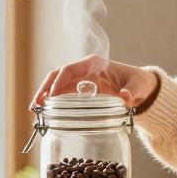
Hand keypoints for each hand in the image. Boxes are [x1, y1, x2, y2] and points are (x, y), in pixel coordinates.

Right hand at [30, 55, 158, 109]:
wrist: (141, 88)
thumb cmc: (139, 83)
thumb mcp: (138, 86)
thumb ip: (132, 91)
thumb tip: (125, 97)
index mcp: (94, 64)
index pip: (69, 70)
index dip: (58, 82)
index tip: (51, 97)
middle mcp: (84, 69)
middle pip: (57, 76)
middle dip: (44, 89)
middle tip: (35, 105)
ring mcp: (81, 79)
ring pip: (56, 84)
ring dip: (44, 95)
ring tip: (34, 110)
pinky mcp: (80, 90)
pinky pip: (62, 94)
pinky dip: (52, 102)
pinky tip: (46, 113)